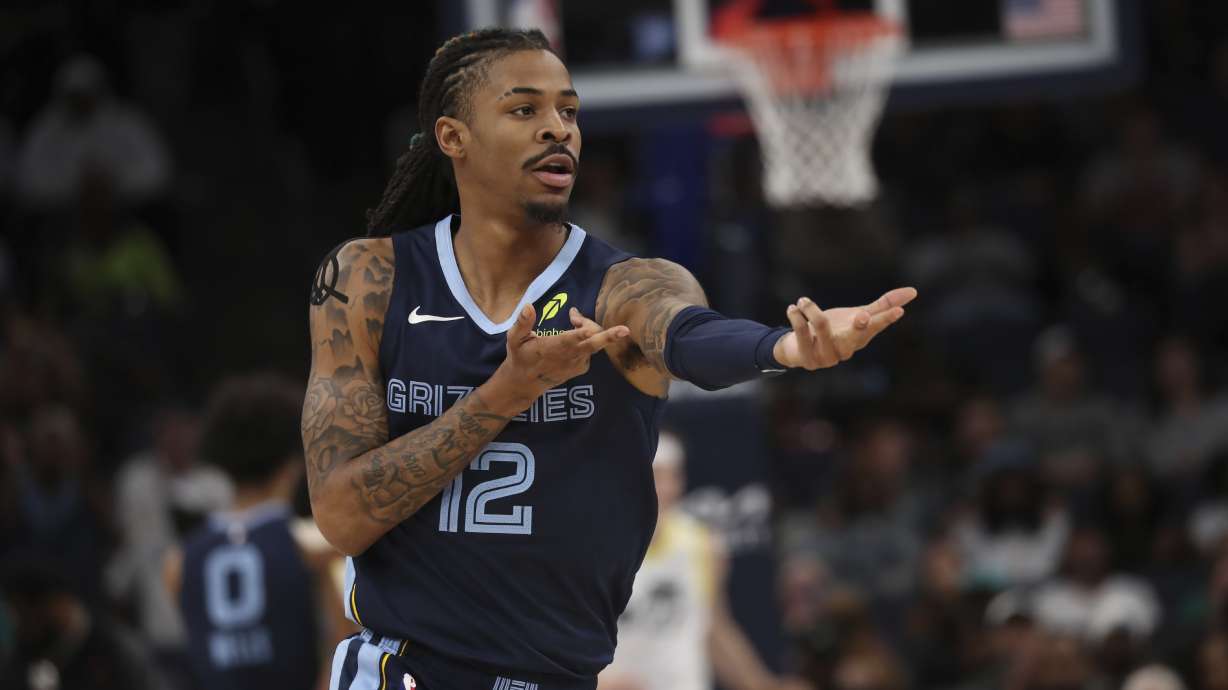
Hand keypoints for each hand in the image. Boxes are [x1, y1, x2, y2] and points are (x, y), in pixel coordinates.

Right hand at [488, 304, 628, 413]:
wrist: (526, 383)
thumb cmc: (520, 356)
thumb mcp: (514, 339)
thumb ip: (522, 323)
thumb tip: (528, 305)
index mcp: (550, 348)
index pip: (568, 340)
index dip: (580, 334)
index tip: (589, 330)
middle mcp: (567, 357)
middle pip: (592, 345)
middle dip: (608, 337)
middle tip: (624, 330)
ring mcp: (577, 364)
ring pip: (593, 343)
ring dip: (589, 328)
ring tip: (574, 317)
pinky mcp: (582, 367)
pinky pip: (591, 348)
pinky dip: (588, 337)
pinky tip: (576, 331)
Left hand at [772, 287, 916, 369]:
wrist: (799, 348)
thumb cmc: (834, 330)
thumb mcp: (858, 314)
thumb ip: (884, 304)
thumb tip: (913, 291)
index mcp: (860, 337)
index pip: (876, 327)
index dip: (886, 319)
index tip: (899, 311)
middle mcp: (846, 349)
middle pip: (856, 337)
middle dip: (860, 327)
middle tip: (862, 316)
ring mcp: (827, 356)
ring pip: (823, 328)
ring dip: (811, 310)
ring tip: (802, 301)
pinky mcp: (807, 358)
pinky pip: (802, 333)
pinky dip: (797, 317)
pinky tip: (793, 309)